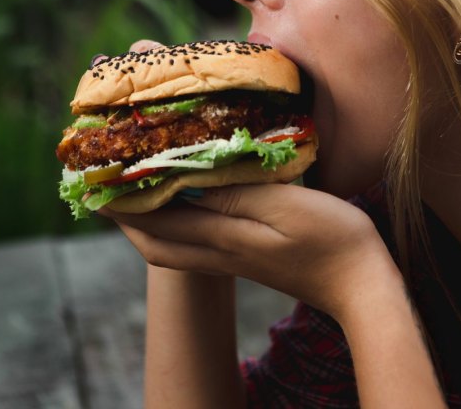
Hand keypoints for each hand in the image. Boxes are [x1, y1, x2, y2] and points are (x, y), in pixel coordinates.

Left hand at [100, 184, 399, 319]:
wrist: (361, 284)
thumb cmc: (333, 240)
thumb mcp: (285, 207)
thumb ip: (236, 193)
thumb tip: (188, 177)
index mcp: (224, 239)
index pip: (156, 222)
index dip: (123, 201)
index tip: (100, 175)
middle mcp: (221, 252)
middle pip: (155, 243)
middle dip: (126, 216)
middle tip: (110, 184)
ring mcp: (235, 259)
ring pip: (174, 244)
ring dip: (149, 220)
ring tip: (141, 188)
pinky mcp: (250, 258)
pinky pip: (197, 241)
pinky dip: (179, 221)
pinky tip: (193, 200)